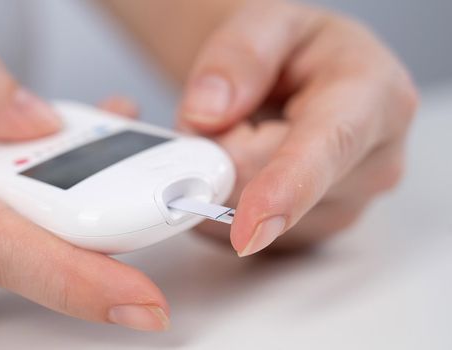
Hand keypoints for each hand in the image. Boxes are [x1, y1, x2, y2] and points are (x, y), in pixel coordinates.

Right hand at [0, 48, 168, 330]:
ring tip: (59, 158)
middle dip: (87, 217)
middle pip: (25, 249)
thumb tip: (41, 122)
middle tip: (130, 174)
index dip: (74, 277)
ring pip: (14, 254)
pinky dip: (24, 228)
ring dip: (52, 214)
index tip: (142, 300)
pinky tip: (21, 193)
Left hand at [178, 0, 417, 255]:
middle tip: (229, 113)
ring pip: (248, 213)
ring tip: (251, 133)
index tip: (250, 225)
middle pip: (263, 185)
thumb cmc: (296, 51)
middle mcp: (373, 163)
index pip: (326, 149)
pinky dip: (230, 201)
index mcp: (374, 97)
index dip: (283, 189)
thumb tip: (206, 113)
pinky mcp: (315, 231)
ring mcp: (346, 205)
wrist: (306, 78)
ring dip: (224, 175)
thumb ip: (237, 57)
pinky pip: (245, 233)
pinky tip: (253, 166)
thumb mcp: (268, 22)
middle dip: (221, 150)